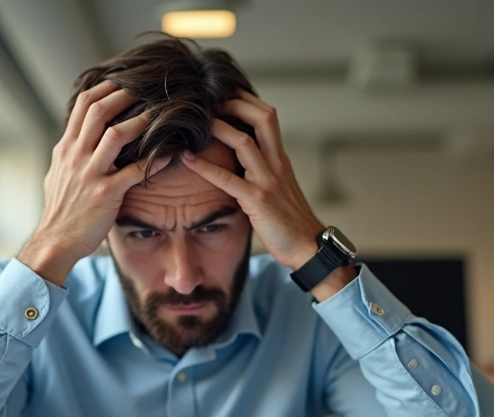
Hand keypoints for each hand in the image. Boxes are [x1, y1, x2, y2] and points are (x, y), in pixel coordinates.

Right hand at [19, 81, 169, 285]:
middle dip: (125, 94)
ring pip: (116, 135)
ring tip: (161, 114)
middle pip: (98, 110)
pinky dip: (156, 160)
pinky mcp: (105, 194)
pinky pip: (134, 171)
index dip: (106, 87)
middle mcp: (76, 155)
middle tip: (148, 88)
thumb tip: (78, 138)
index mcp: (66, 148)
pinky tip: (172, 153)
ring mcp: (90, 174)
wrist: (55, 241)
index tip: (126, 80)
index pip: (83, 104)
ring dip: (142, 121)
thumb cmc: (60, 210)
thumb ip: (70, 154)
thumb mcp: (57, 174)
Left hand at [181, 91, 354, 299]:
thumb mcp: (278, 187)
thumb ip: (261, 169)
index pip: (267, 116)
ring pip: (245, 142)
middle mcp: (276, 164)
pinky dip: (205, 167)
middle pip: (262, 118)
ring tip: (194, 120)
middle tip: (208, 99)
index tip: (222, 93)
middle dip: (234, 103)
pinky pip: (228, 180)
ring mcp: (268, 181)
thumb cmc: (289, 220)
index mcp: (280, 159)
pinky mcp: (258, 201)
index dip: (245, 100)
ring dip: (218, 127)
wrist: (308, 247)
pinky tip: (186, 159)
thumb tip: (237, 158)